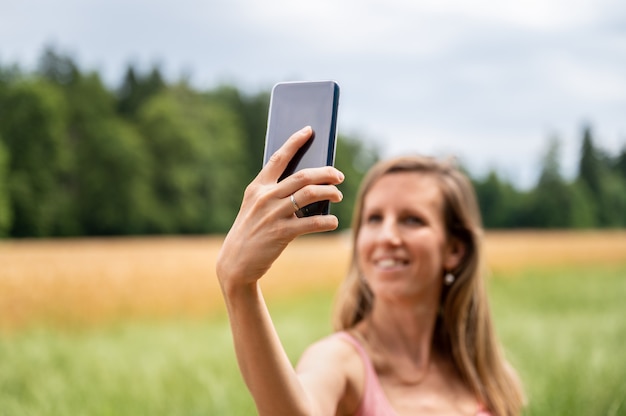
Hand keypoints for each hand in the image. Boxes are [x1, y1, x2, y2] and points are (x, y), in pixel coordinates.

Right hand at [216, 126, 344, 292]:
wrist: (235, 262)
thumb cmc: (251, 232)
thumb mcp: (255, 208)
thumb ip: (275, 195)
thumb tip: (311, 187)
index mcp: (257, 187)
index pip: (279, 158)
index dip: (295, 142)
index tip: (309, 131)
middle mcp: (265, 197)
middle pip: (303, 176)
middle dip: (326, 173)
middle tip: (339, 176)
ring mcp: (273, 214)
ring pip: (310, 194)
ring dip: (329, 192)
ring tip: (338, 195)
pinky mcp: (281, 233)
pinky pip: (311, 222)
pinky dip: (326, 221)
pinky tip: (333, 221)